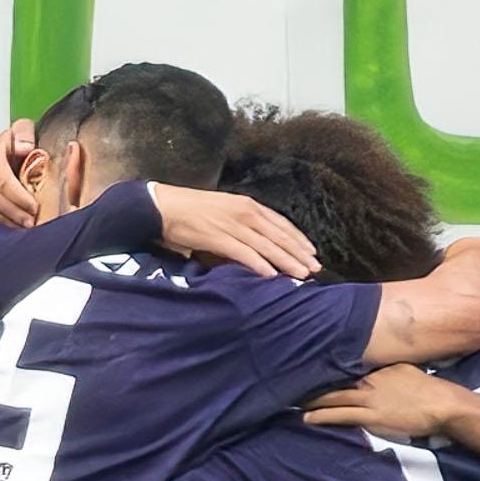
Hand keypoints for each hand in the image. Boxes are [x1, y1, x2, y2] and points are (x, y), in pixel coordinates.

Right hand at [0, 120, 37, 225]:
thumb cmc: (4, 156)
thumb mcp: (14, 137)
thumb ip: (23, 133)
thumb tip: (26, 147)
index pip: (5, 181)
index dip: (21, 197)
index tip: (36, 206)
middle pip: (0, 201)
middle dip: (20, 214)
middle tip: (35, 222)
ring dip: (13, 224)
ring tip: (28, 229)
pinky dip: (4, 230)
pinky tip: (16, 233)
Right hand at [149, 184, 317, 278]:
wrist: (163, 207)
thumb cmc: (191, 211)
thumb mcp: (224, 211)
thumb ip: (242, 225)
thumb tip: (258, 242)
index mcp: (247, 205)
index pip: (280, 223)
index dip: (298, 238)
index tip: (311, 251)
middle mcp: (244, 212)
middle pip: (278, 235)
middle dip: (299, 253)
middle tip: (315, 268)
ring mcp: (232, 224)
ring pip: (266, 245)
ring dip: (286, 261)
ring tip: (301, 275)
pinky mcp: (217, 237)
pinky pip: (243, 252)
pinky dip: (259, 264)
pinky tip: (271, 275)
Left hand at [304, 364, 456, 437]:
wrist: (443, 405)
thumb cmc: (430, 391)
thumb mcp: (409, 372)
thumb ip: (392, 371)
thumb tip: (385, 374)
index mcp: (380, 368)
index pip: (348, 365)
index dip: (329, 368)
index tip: (312, 366)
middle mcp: (371, 379)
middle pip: (336, 379)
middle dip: (314, 381)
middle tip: (293, 381)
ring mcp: (370, 398)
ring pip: (333, 396)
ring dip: (312, 399)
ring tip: (293, 400)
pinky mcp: (371, 416)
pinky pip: (341, 415)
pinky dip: (322, 416)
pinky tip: (308, 418)